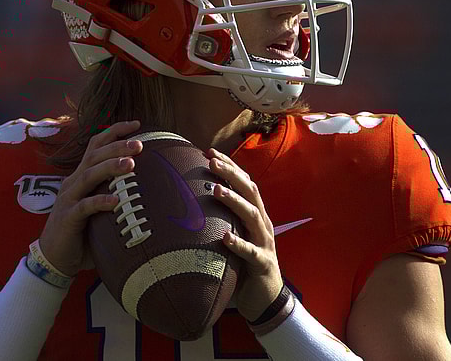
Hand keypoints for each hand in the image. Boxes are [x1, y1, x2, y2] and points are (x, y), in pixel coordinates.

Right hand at [39, 120, 143, 277]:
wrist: (56, 258)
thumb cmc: (84, 232)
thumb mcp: (100, 208)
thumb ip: (116, 194)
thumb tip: (151, 188)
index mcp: (82, 176)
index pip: (96, 145)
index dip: (114, 131)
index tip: (136, 123)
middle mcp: (74, 182)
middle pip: (94, 156)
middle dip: (117, 146)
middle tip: (140, 144)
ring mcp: (69, 199)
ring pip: (89, 176)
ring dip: (110, 168)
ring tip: (131, 164)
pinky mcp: (68, 217)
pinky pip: (84, 207)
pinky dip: (100, 202)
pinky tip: (115, 201)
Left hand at [206, 147, 283, 321]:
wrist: (265, 298)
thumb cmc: (242, 264)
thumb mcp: (231, 236)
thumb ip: (217, 220)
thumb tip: (185, 204)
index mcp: (254, 215)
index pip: (244, 183)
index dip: (230, 166)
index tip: (210, 151)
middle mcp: (262, 224)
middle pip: (250, 191)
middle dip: (232, 174)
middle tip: (212, 160)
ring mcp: (264, 243)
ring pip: (252, 216)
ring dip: (234, 201)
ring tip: (216, 190)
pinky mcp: (263, 264)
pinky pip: (251, 252)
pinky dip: (239, 244)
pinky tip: (225, 238)